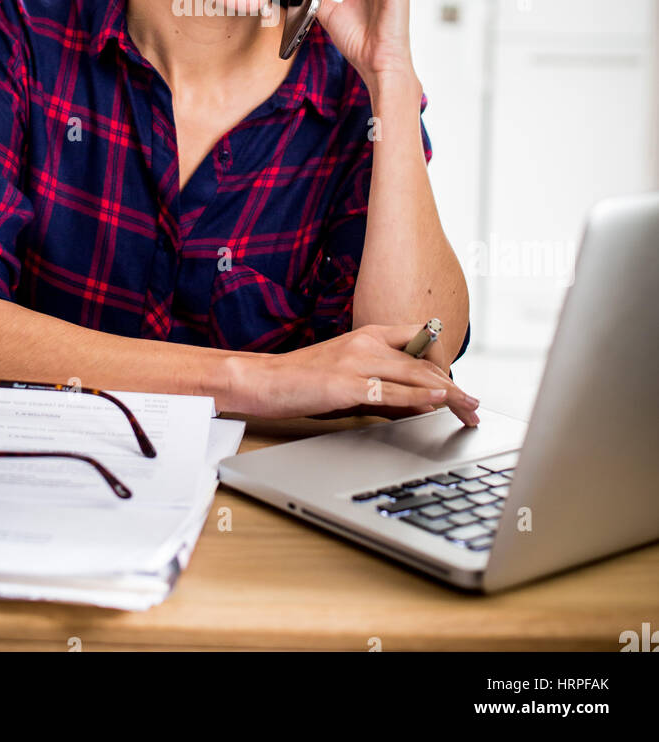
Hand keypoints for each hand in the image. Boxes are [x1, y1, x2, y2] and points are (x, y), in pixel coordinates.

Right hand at [231, 324, 479, 423]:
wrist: (266, 379)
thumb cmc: (305, 378)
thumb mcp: (350, 372)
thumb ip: (383, 382)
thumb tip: (418, 403)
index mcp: (370, 333)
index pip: (420, 342)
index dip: (445, 365)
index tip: (462, 388)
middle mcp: (367, 343)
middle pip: (423, 364)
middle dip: (454, 388)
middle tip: (475, 408)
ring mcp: (357, 362)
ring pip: (414, 376)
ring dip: (447, 394)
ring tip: (468, 408)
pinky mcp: (346, 384)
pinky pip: (390, 391)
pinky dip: (418, 397)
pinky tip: (437, 401)